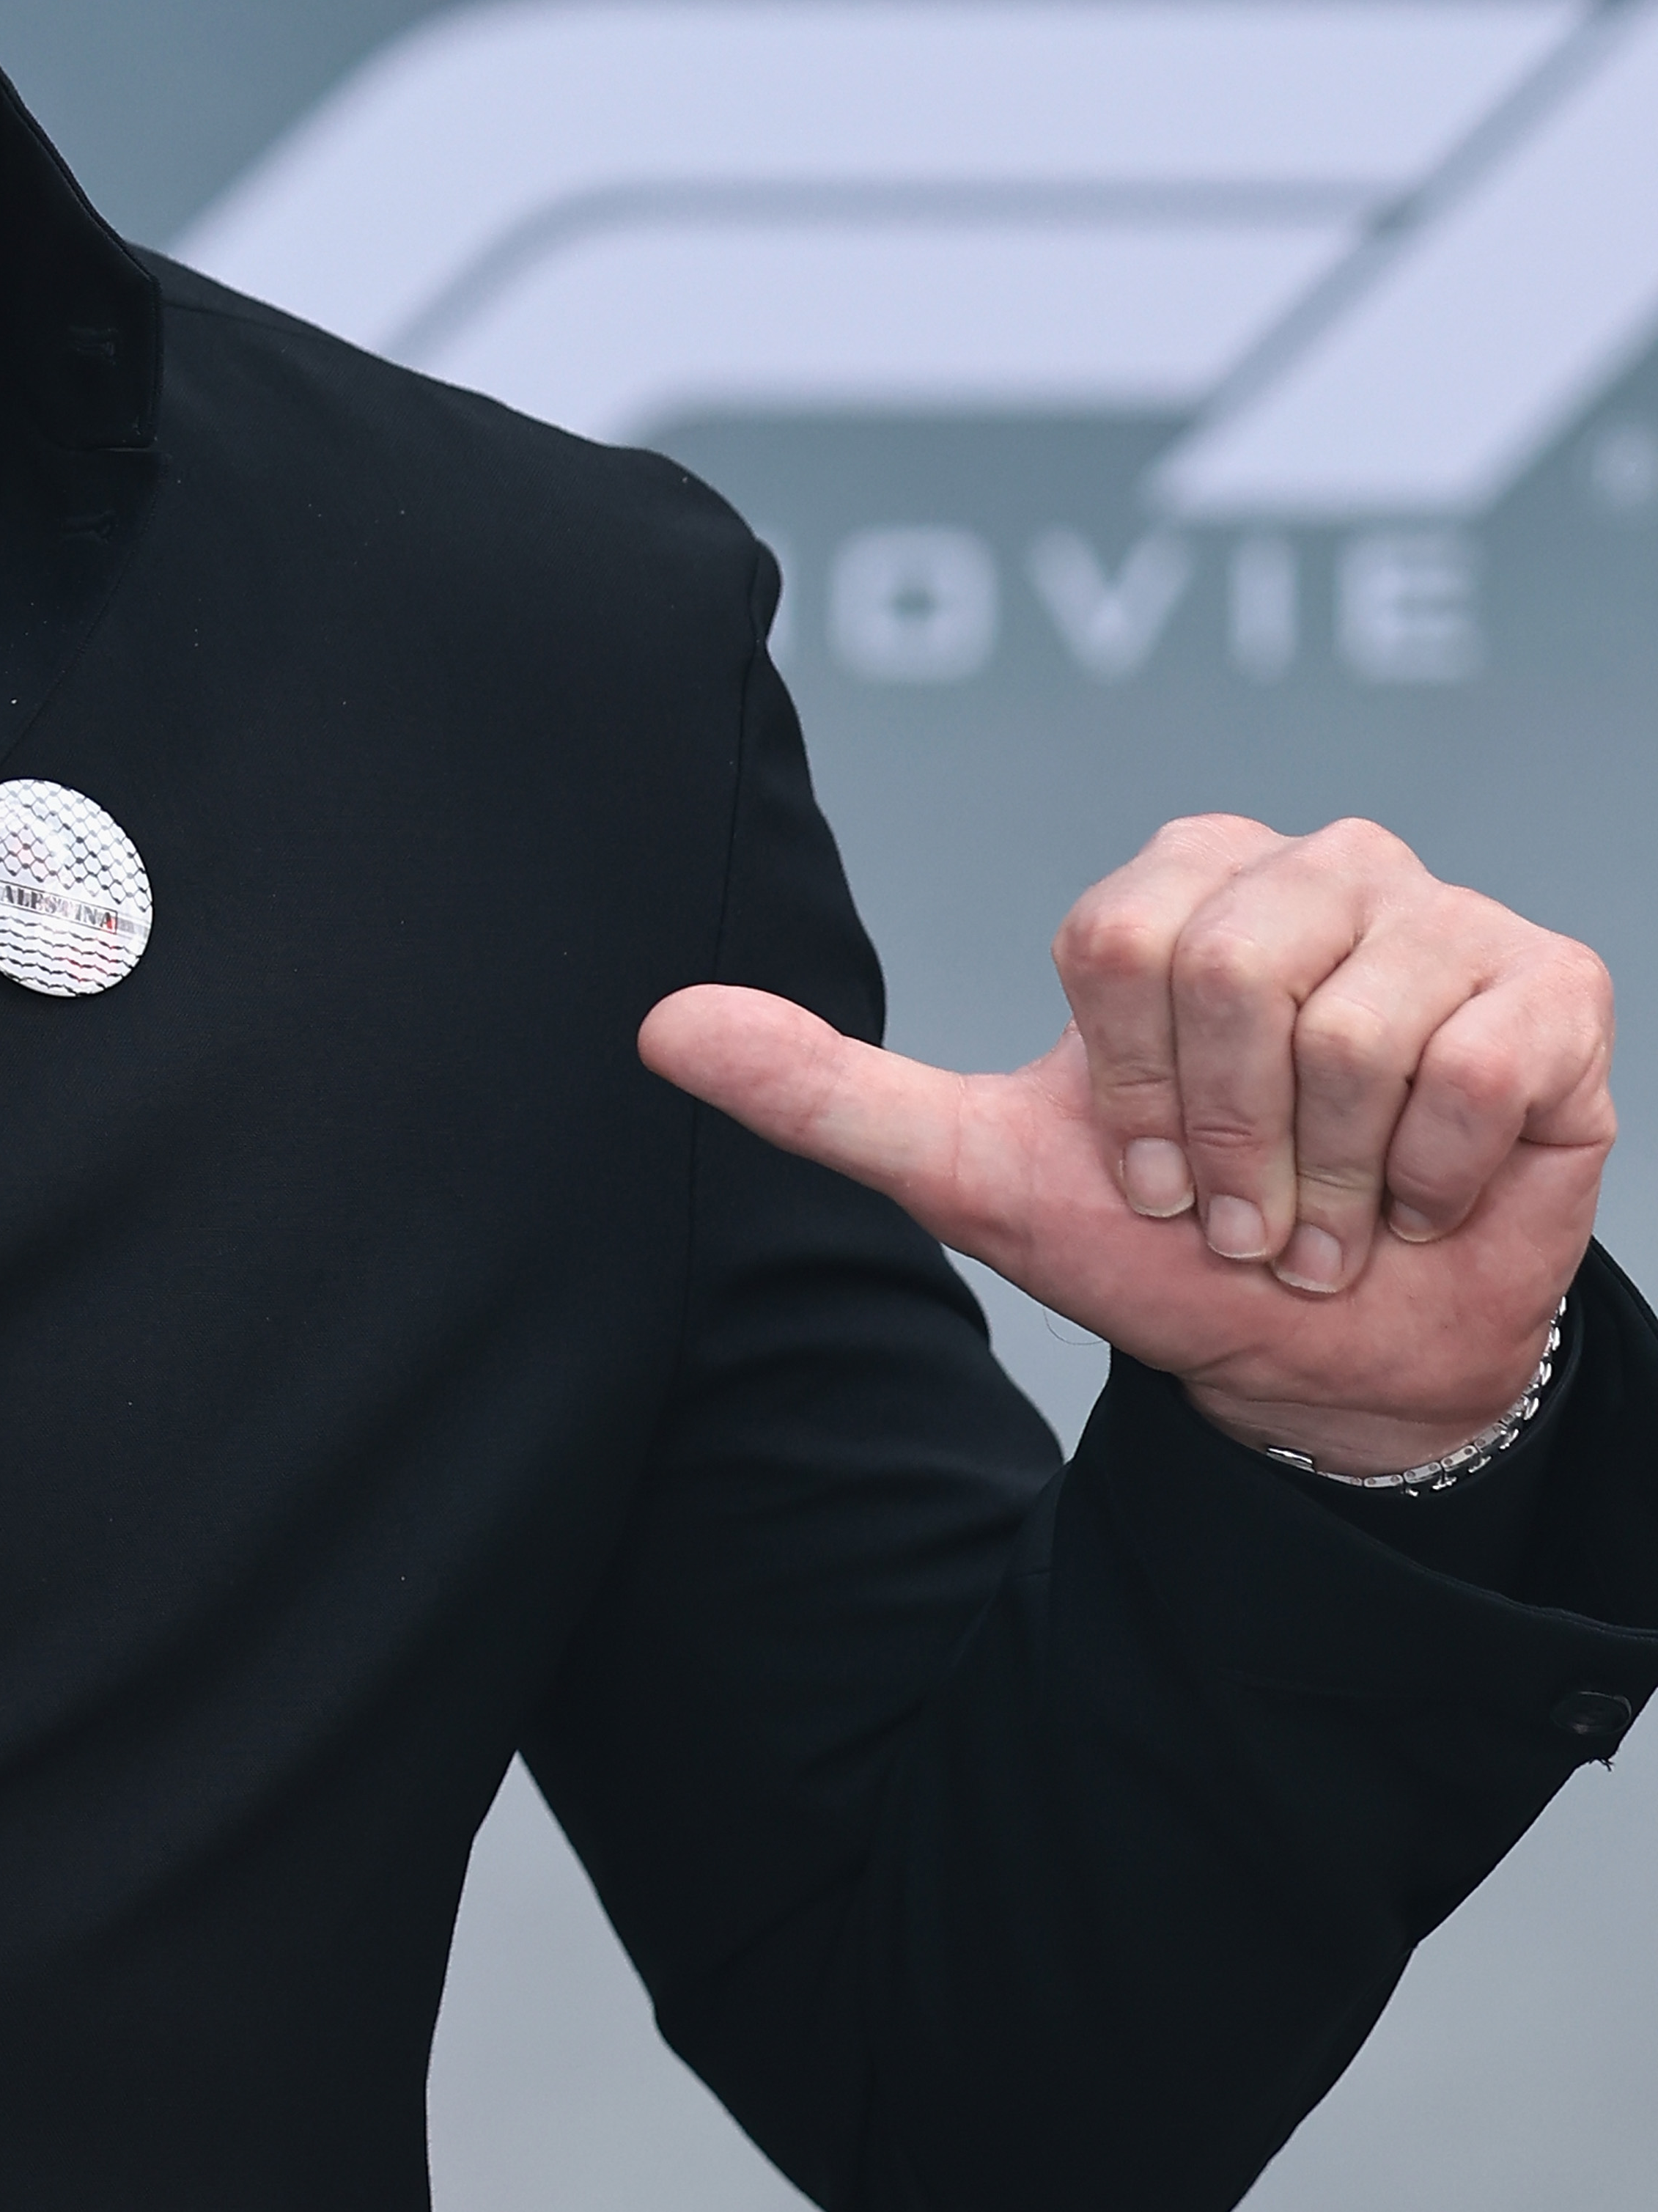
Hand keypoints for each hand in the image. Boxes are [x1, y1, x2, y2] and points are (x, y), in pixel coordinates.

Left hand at [643, 816, 1612, 1470]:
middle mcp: (1317, 864)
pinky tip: (1419, 1197)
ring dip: (1327, 1175)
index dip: (1126, 1089)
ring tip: (1323, 1213)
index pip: (1119, 944)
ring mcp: (1444, 916)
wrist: (1322, 1347)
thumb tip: (656, 1024)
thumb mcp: (966, 1169)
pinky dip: (1433, 1179)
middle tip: (1239, 1207)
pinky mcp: (1554, 988)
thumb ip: (816, 1089)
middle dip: (1225, 1139)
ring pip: (1358, 1029)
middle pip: (1234, 973)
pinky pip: (1482, 1072)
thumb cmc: (1156, 1238)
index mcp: (1180, 878)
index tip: (1143, 1166)